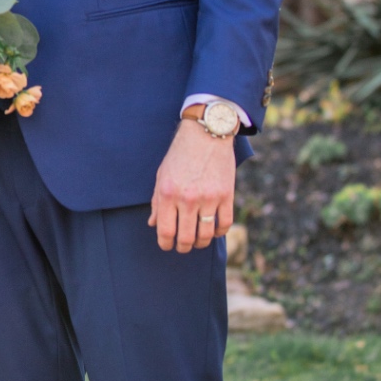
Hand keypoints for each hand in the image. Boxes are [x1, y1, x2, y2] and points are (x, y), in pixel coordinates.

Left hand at [149, 119, 235, 252]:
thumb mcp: (162, 175)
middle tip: (183, 246)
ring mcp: (209, 198)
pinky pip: (224, 224)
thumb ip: (156, 201)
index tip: (167, 245)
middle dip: (183, 247)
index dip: (165, 243)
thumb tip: (153, 224)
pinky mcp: (226, 195)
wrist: (206, 133)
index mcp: (168, 194)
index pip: (165, 231)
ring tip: (198, 241)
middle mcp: (187, 198)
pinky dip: (219, 232)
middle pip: (186, 238)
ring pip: (206, 235)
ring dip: (201, 243)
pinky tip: (214, 230)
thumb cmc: (180, 154)